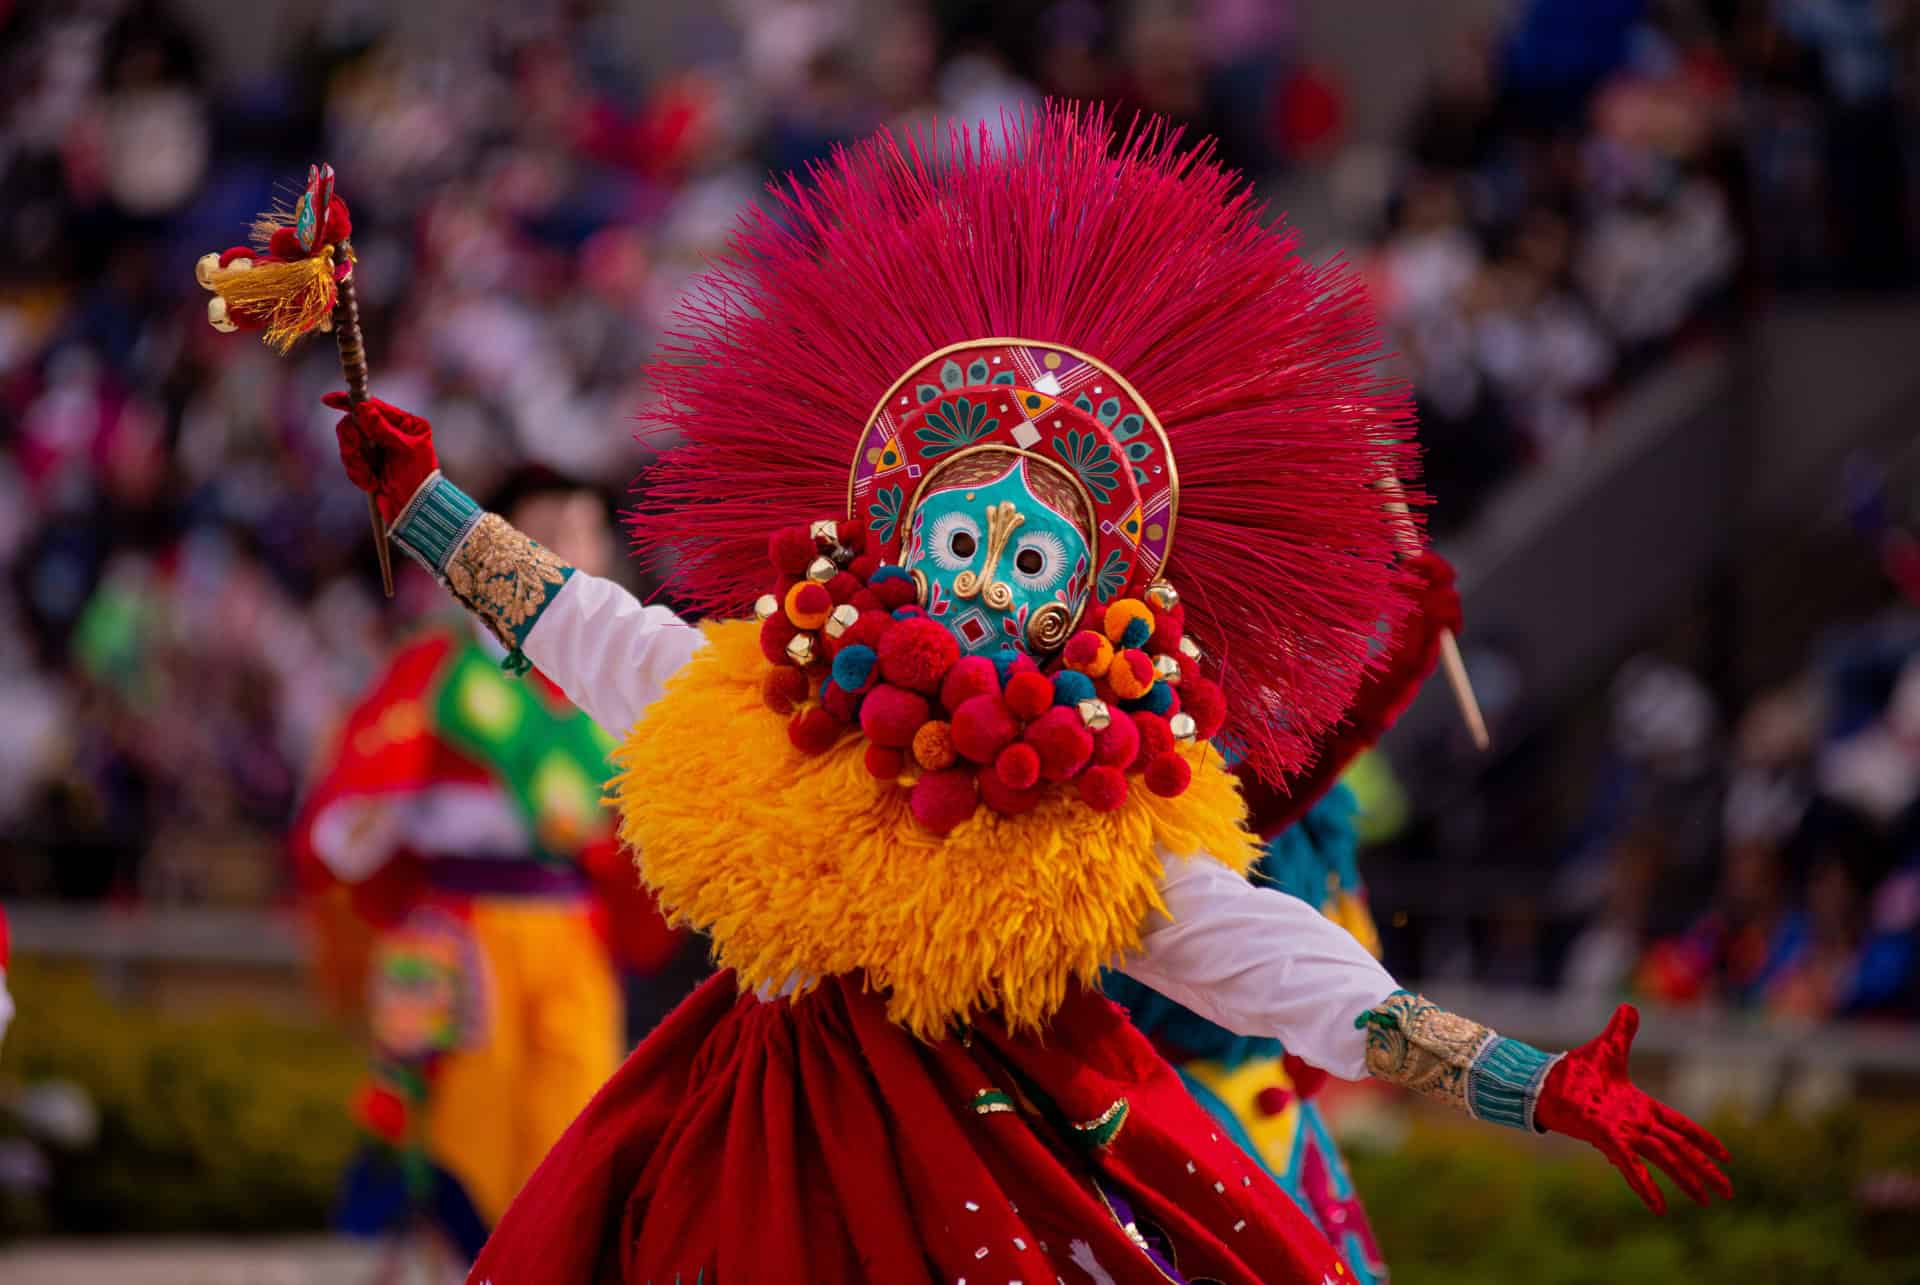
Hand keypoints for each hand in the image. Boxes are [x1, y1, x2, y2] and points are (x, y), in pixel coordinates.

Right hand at [323, 393, 438, 524]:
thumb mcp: (403, 450)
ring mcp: (378, 448)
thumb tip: (361, 407)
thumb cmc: (418, 479)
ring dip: (355, 462)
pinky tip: (371, 485)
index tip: (328, 401)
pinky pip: (351, 462)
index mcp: (405, 424)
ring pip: (350, 444)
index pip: (373, 406)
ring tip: (368, 478)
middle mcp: (390, 432)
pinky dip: (357, 474)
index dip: (350, 402)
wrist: (416, 511)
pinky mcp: (370, 464)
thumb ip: (382, 428)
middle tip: (357, 455)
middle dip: (352, 443)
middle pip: (355, 424)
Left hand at [1535, 1003, 1732, 1213]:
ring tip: (1705, 1200)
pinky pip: (1631, 1165)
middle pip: (1679, 1148)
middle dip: (1704, 1169)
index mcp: (1641, 1106)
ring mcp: (1624, 1133)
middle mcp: (1637, 1124)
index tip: (1725, 1156)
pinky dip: (1645, 1186)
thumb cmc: (1574, 1071)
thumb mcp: (1606, 1048)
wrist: (1545, 1081)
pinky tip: (1659, 1208)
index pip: (1680, 1125)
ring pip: (1664, 1159)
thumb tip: (1630, 1006)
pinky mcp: (1607, 1138)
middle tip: (1727, 1192)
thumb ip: (1621, 1032)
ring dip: (1685, 1179)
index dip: (1703, 1139)